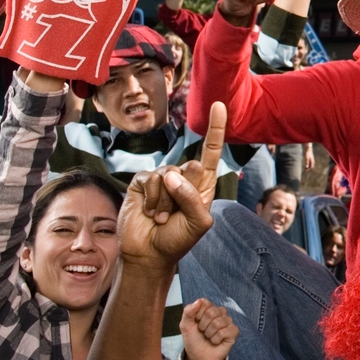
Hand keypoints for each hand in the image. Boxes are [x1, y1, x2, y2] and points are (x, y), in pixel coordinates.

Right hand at [121, 101, 224, 268]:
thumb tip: (173, 174)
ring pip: (168, 175)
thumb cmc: (178, 239)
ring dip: (165, 201)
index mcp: (203, 184)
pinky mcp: (142, 183)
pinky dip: (151, 199)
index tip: (217, 105)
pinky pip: (150, 179)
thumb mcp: (197, 222)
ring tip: (161, 217)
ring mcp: (162, 179)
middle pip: (190, 166)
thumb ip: (191, 198)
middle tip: (174, 214)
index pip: (211, 152)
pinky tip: (148, 212)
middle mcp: (184, 178)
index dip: (216, 128)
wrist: (149, 254)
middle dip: (184, 192)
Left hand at [179, 297, 238, 359]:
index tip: (196, 323)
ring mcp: (228, 322)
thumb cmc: (193, 340)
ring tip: (209, 337)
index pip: (205, 303)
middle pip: (212, 312)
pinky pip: (224, 332)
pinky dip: (216, 339)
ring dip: (209, 334)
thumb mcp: (185, 326)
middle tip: (203, 332)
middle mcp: (220, 313)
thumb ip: (188, 312)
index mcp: (209, 309)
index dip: (197, 314)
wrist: (198, 358)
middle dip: (203, 325)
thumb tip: (199, 301)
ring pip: (218, 323)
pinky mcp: (234, 332)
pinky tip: (216, 341)